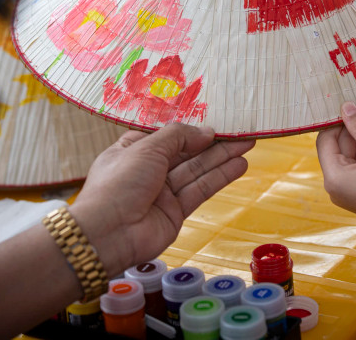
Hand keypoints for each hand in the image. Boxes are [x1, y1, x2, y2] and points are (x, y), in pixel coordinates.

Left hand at [71, 124, 254, 275]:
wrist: (108, 234)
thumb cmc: (119, 184)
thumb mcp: (146, 148)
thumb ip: (178, 136)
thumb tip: (206, 132)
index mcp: (133, 150)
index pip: (166, 135)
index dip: (190, 128)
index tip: (214, 120)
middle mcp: (148, 170)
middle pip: (186, 152)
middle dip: (213, 142)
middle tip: (241, 131)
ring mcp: (162, 193)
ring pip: (197, 170)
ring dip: (222, 158)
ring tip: (248, 144)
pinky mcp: (176, 213)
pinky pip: (200, 190)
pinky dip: (220, 178)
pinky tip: (239, 165)